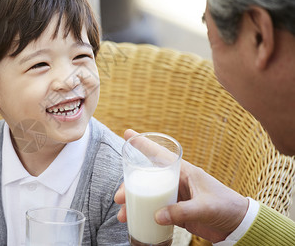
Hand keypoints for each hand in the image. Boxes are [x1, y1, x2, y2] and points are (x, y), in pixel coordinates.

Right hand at [114, 129, 248, 242]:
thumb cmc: (226, 207)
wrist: (238, 225)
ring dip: (135, 203)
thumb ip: (181, 210)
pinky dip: (144, 215)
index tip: (127, 133)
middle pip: (148, 179)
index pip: (159, 154)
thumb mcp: (204, 206)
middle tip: (119, 197)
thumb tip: (156, 215)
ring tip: (123, 214)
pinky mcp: (177, 212)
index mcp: (184, 171)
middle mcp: (177, 182)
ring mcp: (176, 197)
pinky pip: (155, 210)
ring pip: (149, 196)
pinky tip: (135, 220)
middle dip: (131, 186)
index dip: (143, 144)